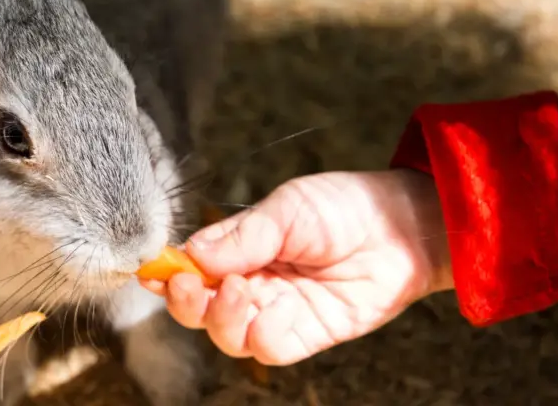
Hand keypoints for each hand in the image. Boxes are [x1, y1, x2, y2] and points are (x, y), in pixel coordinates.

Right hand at [145, 170, 452, 364]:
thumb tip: (191, 254)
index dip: (167, 274)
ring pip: (227, 336)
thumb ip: (241, 236)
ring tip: (244, 290)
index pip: (190, 270)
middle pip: (198, 311)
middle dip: (185, 303)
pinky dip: (264, 333)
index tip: (154, 271)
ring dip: (222, 318)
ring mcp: (276, 312)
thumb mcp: (287, 209)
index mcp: (238, 251)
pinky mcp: (305, 335)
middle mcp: (251, 285)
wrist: (403, 228)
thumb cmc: (344, 207)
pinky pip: (268, 349)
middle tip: (189, 285)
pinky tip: (282, 307)